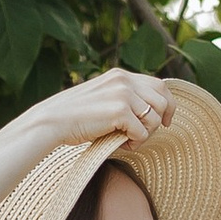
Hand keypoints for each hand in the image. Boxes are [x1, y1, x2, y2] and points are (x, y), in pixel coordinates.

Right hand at [23, 69, 181, 156]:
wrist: (52, 121)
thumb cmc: (76, 116)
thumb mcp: (104, 97)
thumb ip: (124, 98)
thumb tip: (152, 112)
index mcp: (121, 75)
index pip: (160, 85)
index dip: (168, 105)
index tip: (166, 121)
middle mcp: (124, 80)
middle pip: (163, 101)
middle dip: (159, 122)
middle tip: (141, 135)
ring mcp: (123, 94)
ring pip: (155, 119)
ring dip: (146, 134)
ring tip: (128, 140)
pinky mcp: (119, 111)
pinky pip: (142, 133)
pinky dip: (135, 143)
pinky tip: (120, 144)